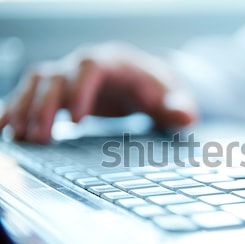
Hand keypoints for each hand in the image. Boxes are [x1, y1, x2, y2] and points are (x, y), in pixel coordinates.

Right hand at [0, 42, 196, 142]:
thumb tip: (185, 117)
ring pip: (37, 82)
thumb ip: (179, 107)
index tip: (77, 120)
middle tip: (39, 137)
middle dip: (44, 104)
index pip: (91, 65)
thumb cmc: (161, 90)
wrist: (148, 84)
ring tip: (18, 137)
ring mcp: (71, 76)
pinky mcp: (62, 91)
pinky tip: (3, 128)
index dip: (80, 88)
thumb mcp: (175, 98)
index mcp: (116, 62)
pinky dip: (15, 108)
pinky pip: (31, 94)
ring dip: (24, 108)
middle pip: (56, 74)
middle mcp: (87, 65)